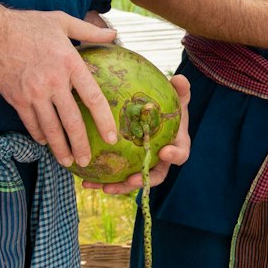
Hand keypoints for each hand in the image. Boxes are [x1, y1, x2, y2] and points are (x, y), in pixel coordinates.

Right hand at [0, 8, 118, 166]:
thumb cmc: (28, 25)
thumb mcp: (62, 21)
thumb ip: (90, 31)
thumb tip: (115, 34)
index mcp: (70, 63)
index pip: (93, 98)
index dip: (104, 120)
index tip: (111, 137)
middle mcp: (54, 82)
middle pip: (72, 121)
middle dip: (81, 145)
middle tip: (87, 161)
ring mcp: (34, 93)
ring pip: (51, 128)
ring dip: (60, 148)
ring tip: (68, 161)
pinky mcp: (17, 99)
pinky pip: (31, 123)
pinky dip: (39, 135)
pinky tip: (45, 142)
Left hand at [82, 76, 192, 194]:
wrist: (159, 116)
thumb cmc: (171, 107)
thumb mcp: (178, 97)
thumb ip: (181, 90)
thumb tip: (180, 79)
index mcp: (177, 146)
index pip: (180, 154)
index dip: (174, 155)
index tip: (164, 152)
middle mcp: (162, 161)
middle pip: (155, 176)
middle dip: (143, 180)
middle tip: (131, 180)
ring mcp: (145, 167)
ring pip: (133, 181)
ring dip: (119, 186)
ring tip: (103, 187)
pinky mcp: (129, 169)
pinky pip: (117, 177)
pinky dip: (103, 180)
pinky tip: (86, 181)